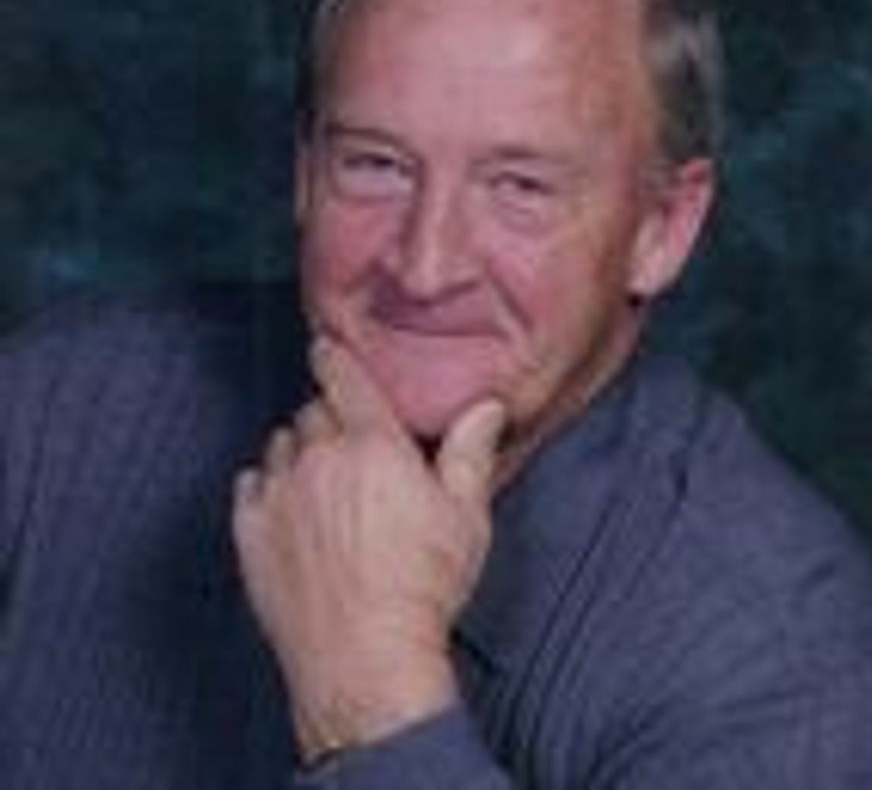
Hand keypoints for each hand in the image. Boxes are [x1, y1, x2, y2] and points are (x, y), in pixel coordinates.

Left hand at [232, 337, 505, 761]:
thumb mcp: (465, 517)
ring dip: (299, 451)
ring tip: (321, 480)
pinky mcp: (251, 533)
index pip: (344, 378)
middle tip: (351, 447)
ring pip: (281, 445)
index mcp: (372, 446)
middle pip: (313, 412)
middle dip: (331, 418)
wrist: (365, 661)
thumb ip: (469, 451)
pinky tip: (287, 505)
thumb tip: (486, 405)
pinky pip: (250, 485)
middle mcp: (319, 459)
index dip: (334, 356)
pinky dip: (266, 485)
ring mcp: (280, 495)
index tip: (327, 346)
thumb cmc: (421, 588)